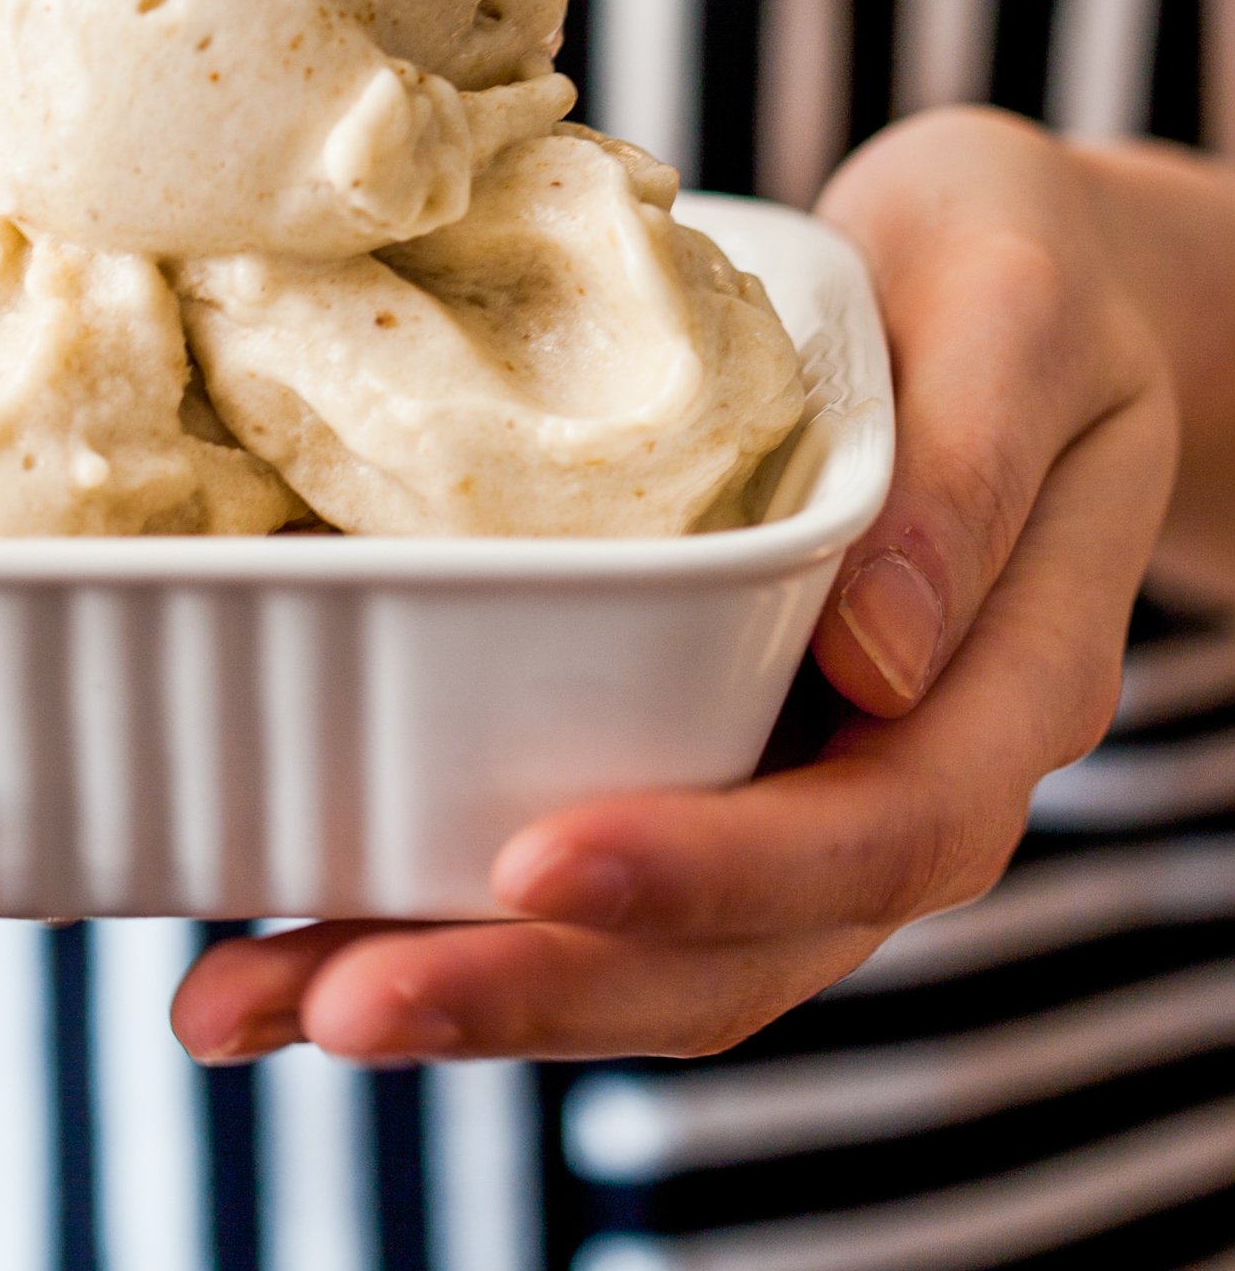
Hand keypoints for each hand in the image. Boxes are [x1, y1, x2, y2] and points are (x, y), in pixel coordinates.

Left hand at [171, 107, 1179, 1063]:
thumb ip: (969, 476)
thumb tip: (878, 658)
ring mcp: (791, 786)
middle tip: (333, 1001)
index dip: (707, 876)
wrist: (1002, 277)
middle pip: (731, 956)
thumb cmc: (1019, 266)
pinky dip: (435, 913)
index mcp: (1002, 691)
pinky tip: (286, 930)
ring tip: (249, 1005)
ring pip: (637, 956)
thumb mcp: (1020, 316)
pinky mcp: (696, 753)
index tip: (531, 862)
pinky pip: (581, 874)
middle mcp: (894, 778)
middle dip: (527, 989)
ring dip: (453, 992)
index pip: (877, 839)